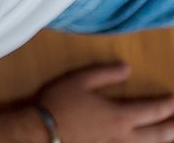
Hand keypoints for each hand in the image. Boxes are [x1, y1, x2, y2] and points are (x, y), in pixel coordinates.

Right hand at [38, 63, 173, 141]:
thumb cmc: (60, 103)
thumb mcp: (80, 80)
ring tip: (171, 135)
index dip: (168, 105)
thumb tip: (127, 68)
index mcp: (120, 115)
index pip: (153, 110)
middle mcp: (124, 135)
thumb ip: (105, 73)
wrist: (42, 130)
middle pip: (158, 134)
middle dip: (172, 127)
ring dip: (163, 140)